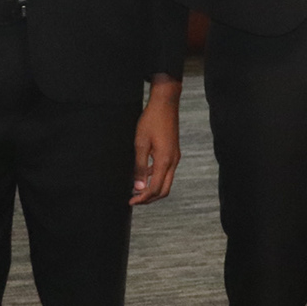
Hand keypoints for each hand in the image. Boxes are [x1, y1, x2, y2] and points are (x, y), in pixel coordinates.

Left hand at [130, 75, 181, 204]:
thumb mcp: (140, 144)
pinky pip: (166, 171)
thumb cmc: (151, 121)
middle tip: (135, 200)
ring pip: (166, 181)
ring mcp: (175, 157)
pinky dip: (156, 178)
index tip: (131, 201)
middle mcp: (173, 162)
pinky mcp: (173, 153)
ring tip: (137, 189)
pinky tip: (143, 174)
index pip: (155, 188)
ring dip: (153, 188)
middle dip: (150, 198)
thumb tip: (138, 187)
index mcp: (164, 161)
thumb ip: (139, 167)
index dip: (143, 198)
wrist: (165, 104)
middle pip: (164, 190)